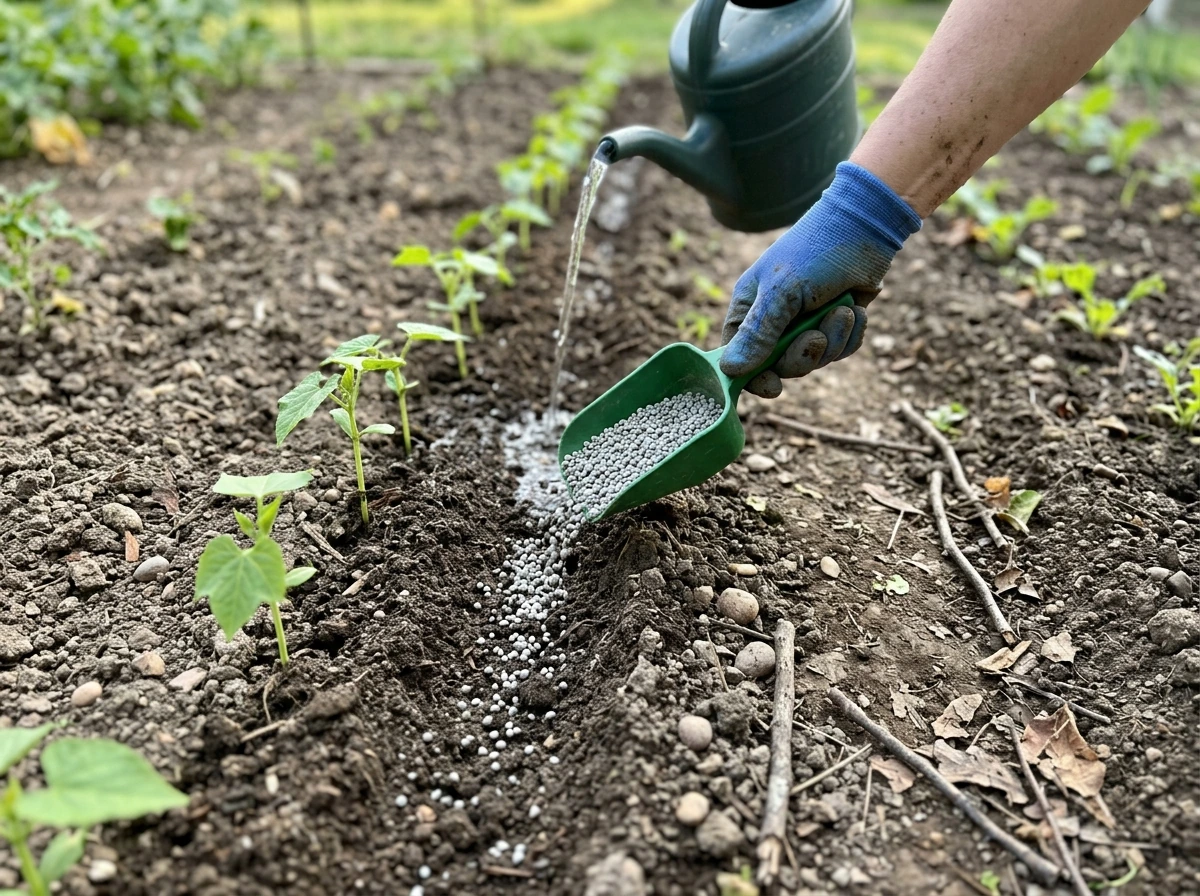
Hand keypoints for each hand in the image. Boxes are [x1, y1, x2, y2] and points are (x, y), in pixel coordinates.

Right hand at [720, 162, 922, 397]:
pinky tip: (854, 309)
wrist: (866, 226)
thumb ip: (758, 333)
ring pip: (815, 360)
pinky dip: (851, 335)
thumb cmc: (816, 251)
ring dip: (833, 340)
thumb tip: (731, 370)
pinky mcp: (835, 324)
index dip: (753, 378)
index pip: (739, 358)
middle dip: (804, 356)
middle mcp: (774, 320)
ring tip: (842, 310)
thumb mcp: (782, 291)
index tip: (774, 388)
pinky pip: (840, 350)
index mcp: (749, 310)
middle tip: (816, 337)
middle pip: (780, 367)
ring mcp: (806, 323)